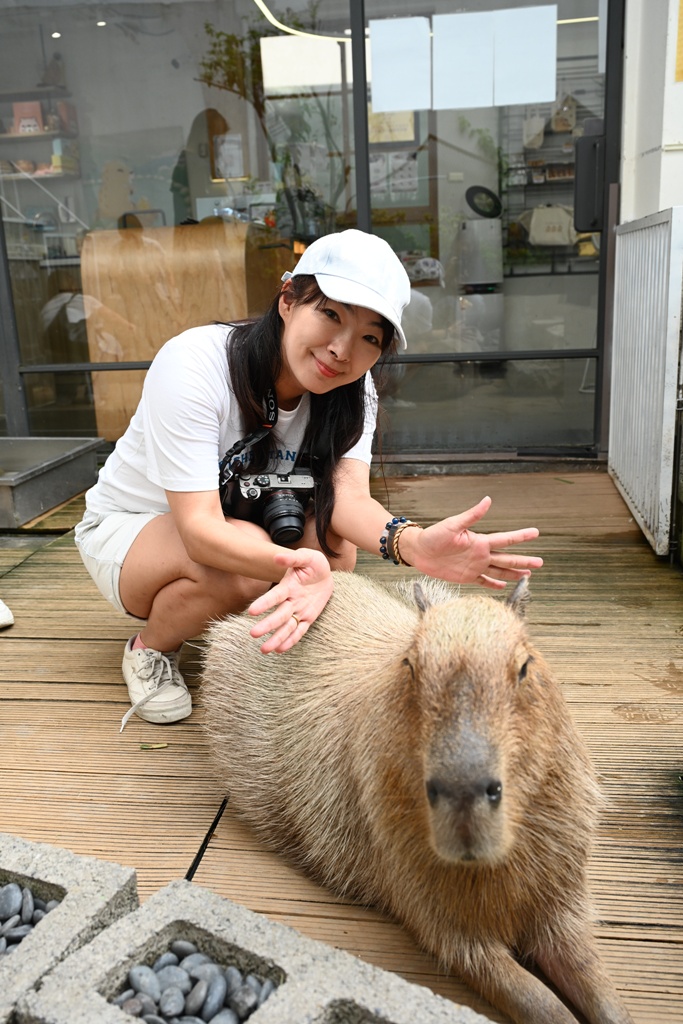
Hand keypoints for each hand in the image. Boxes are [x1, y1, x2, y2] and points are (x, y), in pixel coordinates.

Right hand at [247, 547, 332, 653]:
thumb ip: (292, 558)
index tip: (252, 612)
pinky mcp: (309, 618)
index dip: (264, 603)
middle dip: (267, 625)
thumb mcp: (306, 557)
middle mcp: (291, 600)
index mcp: (288, 586)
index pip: (275, 596)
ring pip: (286, 626)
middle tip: (253, 634)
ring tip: (265, 650)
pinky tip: (280, 650)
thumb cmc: (313, 563)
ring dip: (276, 638)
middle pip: (279, 615)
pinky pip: (300, 631)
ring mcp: (299, 610)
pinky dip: (291, 640)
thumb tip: (277, 557)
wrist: (325, 573)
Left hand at [407, 496, 542, 589]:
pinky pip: (483, 581)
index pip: (505, 539)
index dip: (521, 536)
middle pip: (507, 558)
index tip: (536, 532)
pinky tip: (504, 586)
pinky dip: (494, 584)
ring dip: (513, 573)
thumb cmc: (433, 535)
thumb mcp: (453, 524)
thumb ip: (472, 515)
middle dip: (524, 560)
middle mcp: (480, 554)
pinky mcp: (466, 576)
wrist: (419, 551)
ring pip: (499, 571)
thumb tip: (488, 500)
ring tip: (528, 574)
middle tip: (541, 562)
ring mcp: (475, 566)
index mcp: (480, 541)